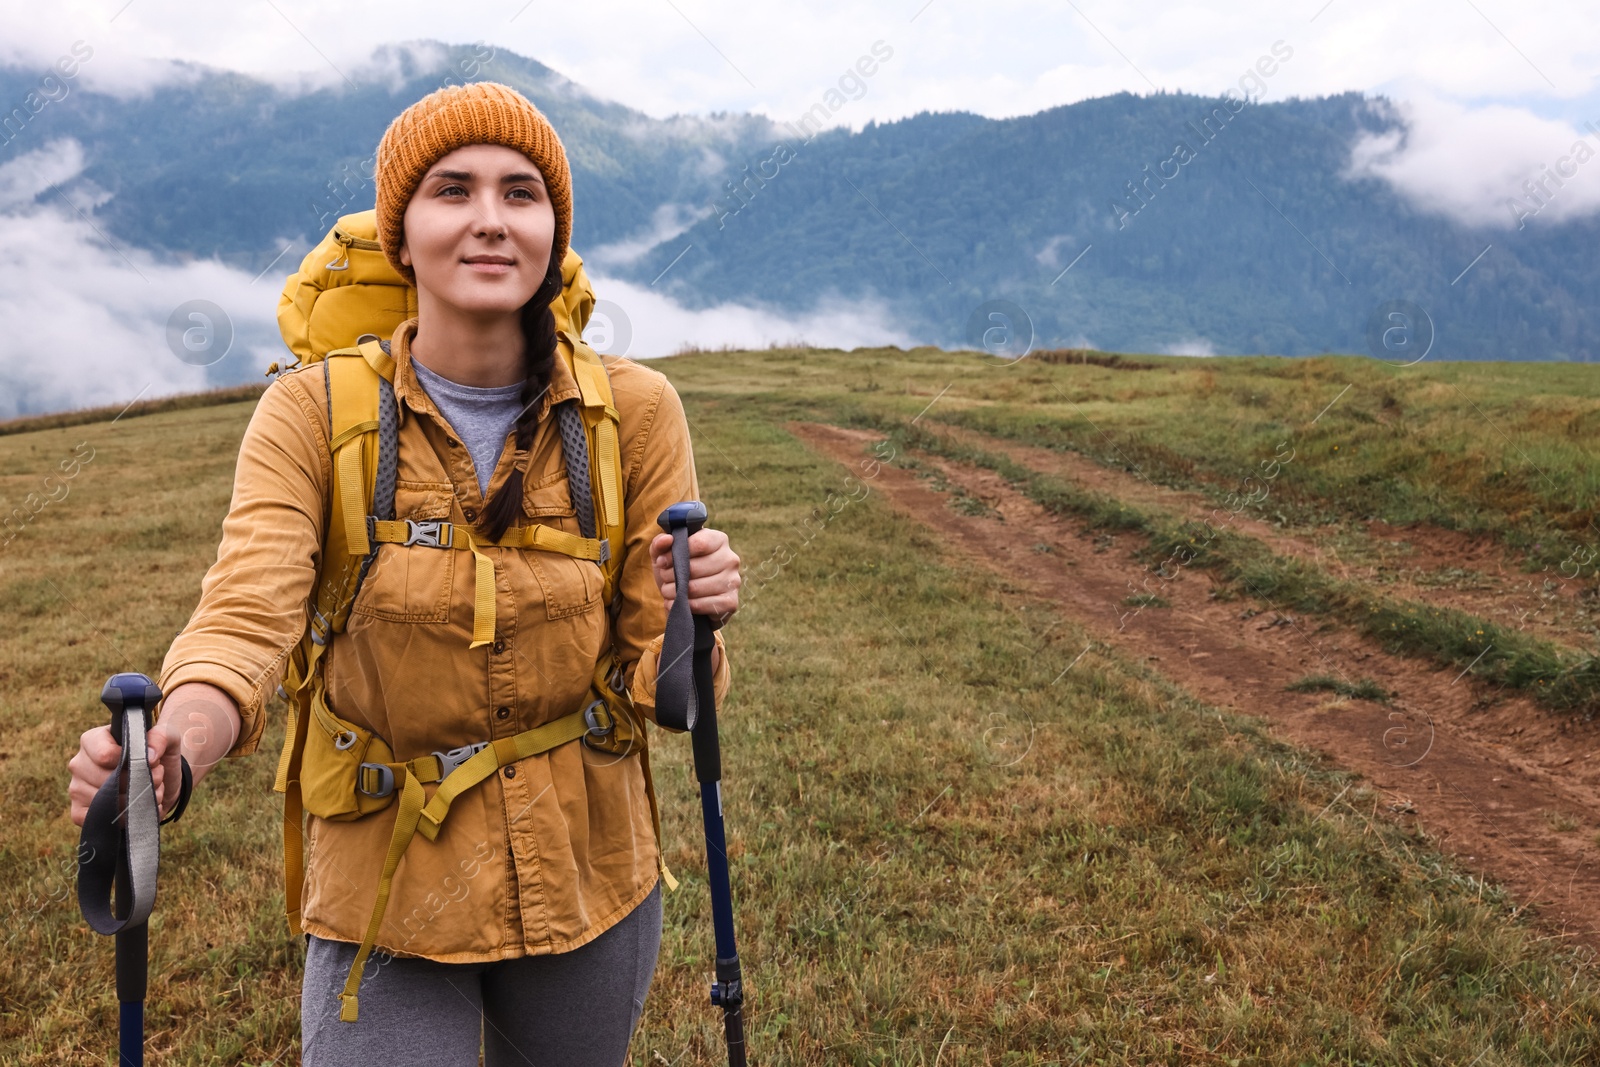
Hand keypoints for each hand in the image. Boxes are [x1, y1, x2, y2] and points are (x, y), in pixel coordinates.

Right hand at [67, 720, 184, 827]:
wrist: (161, 780)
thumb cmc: (159, 754)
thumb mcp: (168, 737)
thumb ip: (161, 737)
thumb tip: (150, 756)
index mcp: (93, 740)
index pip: (104, 755)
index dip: (132, 761)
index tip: (151, 761)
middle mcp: (79, 763)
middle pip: (108, 781)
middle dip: (140, 782)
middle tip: (157, 777)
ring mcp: (77, 788)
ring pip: (106, 803)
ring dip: (138, 800)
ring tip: (151, 791)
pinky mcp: (79, 811)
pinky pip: (98, 820)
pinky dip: (126, 819)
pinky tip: (139, 809)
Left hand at [650, 526, 740, 624]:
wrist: (687, 600)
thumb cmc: (677, 571)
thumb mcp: (664, 554)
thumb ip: (660, 543)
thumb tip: (667, 539)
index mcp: (719, 540)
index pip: (699, 544)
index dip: (675, 554)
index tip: (662, 562)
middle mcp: (730, 559)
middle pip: (695, 568)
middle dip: (672, 575)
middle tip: (665, 579)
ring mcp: (733, 581)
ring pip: (696, 588)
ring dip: (676, 592)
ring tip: (669, 592)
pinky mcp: (731, 602)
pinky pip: (704, 605)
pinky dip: (687, 606)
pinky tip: (680, 604)